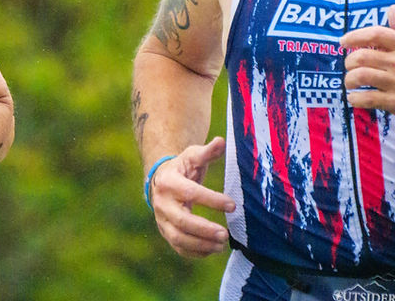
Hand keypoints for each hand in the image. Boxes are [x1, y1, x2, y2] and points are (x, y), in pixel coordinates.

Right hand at [149, 137, 235, 257]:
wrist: (161, 181)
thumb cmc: (182, 167)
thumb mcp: (192, 156)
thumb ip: (208, 152)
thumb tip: (221, 141)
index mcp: (169, 182)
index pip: (190, 193)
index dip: (211, 200)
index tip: (232, 205)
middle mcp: (162, 203)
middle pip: (182, 221)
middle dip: (204, 230)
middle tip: (225, 234)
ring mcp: (162, 220)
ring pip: (179, 238)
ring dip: (201, 244)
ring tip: (222, 244)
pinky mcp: (165, 232)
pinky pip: (178, 247)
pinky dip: (195, 252)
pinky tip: (212, 249)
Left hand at [341, 5, 394, 130]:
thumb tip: (391, 8)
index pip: (376, 34)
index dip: (355, 36)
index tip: (343, 42)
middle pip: (362, 56)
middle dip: (349, 61)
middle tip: (349, 66)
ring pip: (362, 76)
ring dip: (349, 80)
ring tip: (350, 82)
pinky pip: (368, 98)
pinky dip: (356, 98)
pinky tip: (355, 98)